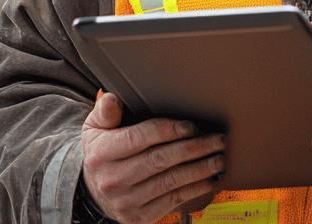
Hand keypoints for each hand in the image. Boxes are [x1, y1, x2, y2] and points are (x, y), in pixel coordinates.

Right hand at [80, 93, 224, 223]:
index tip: (190, 126)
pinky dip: (195, 189)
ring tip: (219, 159)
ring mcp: (126, 201)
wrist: (92, 193)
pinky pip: (173, 200)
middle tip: (217, 140)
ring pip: (171, 181)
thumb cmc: (102, 154)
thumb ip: (104, 112)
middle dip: (194, 148)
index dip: (168, 130)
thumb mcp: (94, 130)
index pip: (140, 138)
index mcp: (103, 153)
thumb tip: (110, 98)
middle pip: (160, 160)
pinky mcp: (139, 216)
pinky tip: (209, 179)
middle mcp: (113, 179)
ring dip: (200, 169)